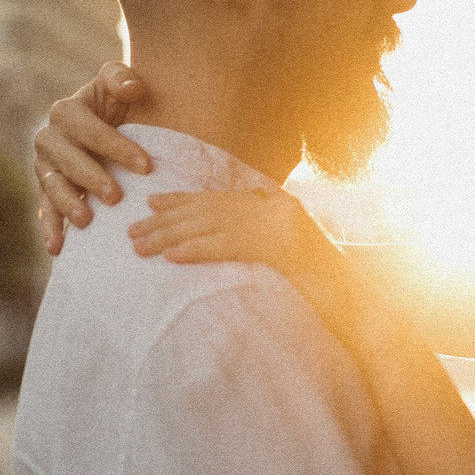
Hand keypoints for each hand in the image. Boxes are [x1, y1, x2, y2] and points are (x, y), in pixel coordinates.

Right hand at [32, 62, 151, 254]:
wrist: (105, 123)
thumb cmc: (115, 103)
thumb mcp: (117, 83)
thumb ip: (121, 78)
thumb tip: (132, 88)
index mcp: (66, 111)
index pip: (88, 129)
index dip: (115, 146)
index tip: (145, 166)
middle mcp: (49, 138)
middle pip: (67, 159)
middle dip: (91, 177)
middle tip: (115, 196)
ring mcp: (44, 166)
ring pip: (52, 186)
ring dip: (66, 204)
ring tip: (86, 220)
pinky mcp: (45, 190)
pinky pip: (45, 209)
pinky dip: (49, 229)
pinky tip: (57, 248)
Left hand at [129, 188, 322, 277]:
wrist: (343, 275)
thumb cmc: (314, 261)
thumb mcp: (286, 230)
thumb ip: (258, 220)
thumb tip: (228, 221)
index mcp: (261, 203)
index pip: (212, 198)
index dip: (179, 199)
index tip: (150, 202)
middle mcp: (259, 208)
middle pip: (200, 212)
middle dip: (162, 221)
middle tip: (131, 232)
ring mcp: (264, 225)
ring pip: (205, 228)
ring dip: (168, 237)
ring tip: (139, 247)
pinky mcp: (268, 247)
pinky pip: (224, 248)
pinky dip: (195, 250)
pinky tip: (172, 256)